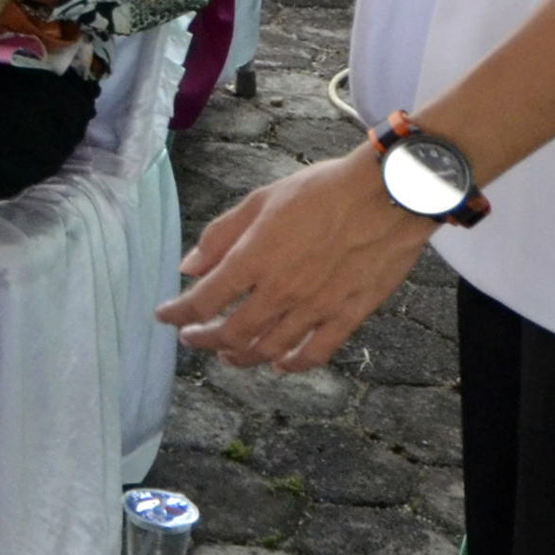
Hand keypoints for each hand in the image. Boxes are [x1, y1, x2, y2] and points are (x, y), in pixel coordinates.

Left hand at [161, 148, 430, 371]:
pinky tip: (280, 364)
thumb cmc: (323, 190)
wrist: (389, 195)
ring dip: (241, 357)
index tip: (165, 316)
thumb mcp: (260, 200)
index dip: (178, 313)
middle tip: (192, 339)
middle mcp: (280, 291)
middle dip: (203, 340)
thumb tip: (190, 267)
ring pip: (269, 349)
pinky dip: (293, 364)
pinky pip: (316, 352)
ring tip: (228, 355)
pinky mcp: (349, 315)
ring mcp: (316, 308)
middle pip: (231, 333)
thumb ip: (220, 236)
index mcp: (253, 259)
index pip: (203, 300)